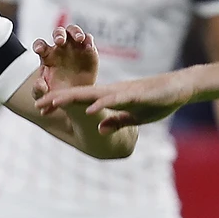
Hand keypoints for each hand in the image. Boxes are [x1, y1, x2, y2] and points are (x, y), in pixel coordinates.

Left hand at [32, 24, 98, 98]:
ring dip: (76, 32)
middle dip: (59, 35)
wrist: (78, 97)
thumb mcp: (46, 96)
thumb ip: (39, 91)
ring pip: (74, 31)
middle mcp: (60, 48)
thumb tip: (40, 84)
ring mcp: (75, 47)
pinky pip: (89, 40)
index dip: (39, 45)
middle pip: (58, 33)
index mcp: (47, 56)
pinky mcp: (89, 50)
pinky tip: (89, 46)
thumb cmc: (58, 94)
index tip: (39, 50)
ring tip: (79, 39)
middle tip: (60, 41)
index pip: (40, 45)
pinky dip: (89, 40)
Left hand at [38, 70, 193, 132]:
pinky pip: (115, 99)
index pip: (80, 100)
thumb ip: (117, 121)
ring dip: (74, 99)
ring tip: (55, 103)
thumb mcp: (135, 117)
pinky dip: (101, 104)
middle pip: (80, 94)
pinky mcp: (135, 95)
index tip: (42, 109)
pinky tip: (89, 109)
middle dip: (58, 99)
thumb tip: (99, 129)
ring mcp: (123, 91)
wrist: (180, 88)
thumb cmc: (158, 101)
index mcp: (110, 97)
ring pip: (93, 94)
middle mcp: (112, 91)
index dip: (60, 103)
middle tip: (38, 104)